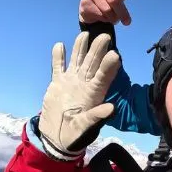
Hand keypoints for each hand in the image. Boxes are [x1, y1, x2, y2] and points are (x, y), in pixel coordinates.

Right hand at [37, 32, 119, 159]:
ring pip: (77, 60)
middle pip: (92, 64)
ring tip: (84, 34)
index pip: (102, 77)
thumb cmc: (74, 134)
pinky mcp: (57, 83)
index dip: (108, 66)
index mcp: (93, 94)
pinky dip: (58, 57)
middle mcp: (84, 84)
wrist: (56, 137)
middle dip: (98, 50)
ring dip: (80, 48)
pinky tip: (60, 46)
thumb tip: (112, 108)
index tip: (115, 55)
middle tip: (105, 36)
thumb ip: (96, 116)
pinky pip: (58, 67)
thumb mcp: (85, 127)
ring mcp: (70, 82)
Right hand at [79, 0, 140, 25]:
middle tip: (127, 22)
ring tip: (111, 16)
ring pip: (107, 10)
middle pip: (114, 0)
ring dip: (113, 17)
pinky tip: (101, 17)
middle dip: (122, 13)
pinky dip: (104, 20)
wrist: (93, 12)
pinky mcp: (84, 3)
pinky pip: (100, 15)